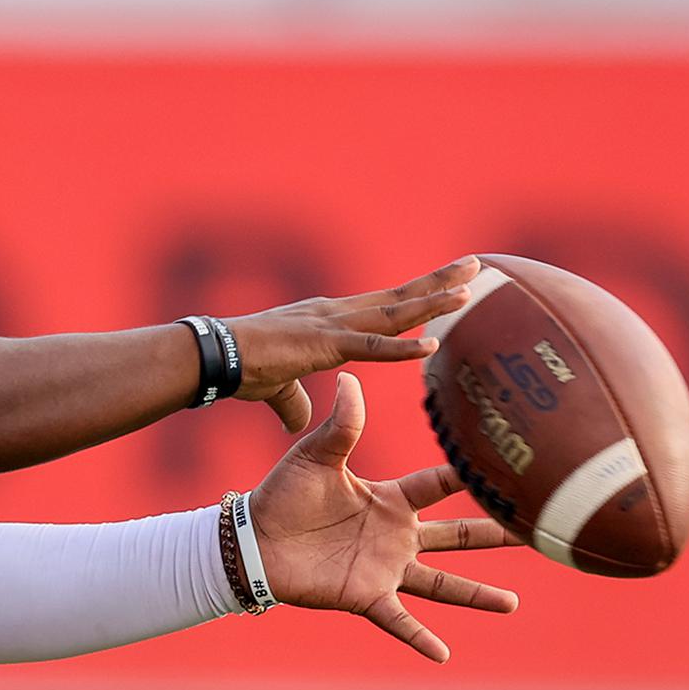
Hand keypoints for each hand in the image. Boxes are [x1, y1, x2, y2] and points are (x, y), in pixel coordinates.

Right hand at [230, 256, 480, 430]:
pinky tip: (432, 345)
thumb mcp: (277, 388)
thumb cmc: (238, 369)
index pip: (381, 306)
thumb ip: (295, 402)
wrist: (212, 357)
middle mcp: (335, 313)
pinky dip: (403, 348)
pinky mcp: (323, 344)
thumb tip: (300, 424)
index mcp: (327, 320)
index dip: (416, 297)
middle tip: (476, 265)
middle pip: (397, 297)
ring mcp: (331, 324)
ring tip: (469, 290)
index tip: (447, 286)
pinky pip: (371, 347)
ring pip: (393, 312)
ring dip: (433, 301)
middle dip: (438, 283)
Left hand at [244, 372, 520, 662]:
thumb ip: (342, 423)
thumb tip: (351, 377)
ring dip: (475, 595)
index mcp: (389, 499)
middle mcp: (396, 535)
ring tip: (512, 604)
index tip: (508, 466)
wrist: (253, 539)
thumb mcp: (316, 455)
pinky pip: (399, 620)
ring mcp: (384, 568)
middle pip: (456, 536)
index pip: (439, 485)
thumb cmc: (283, 493)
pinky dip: (420, 638)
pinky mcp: (365, 595)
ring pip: (441, 584)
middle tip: (535, 534)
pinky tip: (444, 654)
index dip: (469, 476)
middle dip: (493, 536)